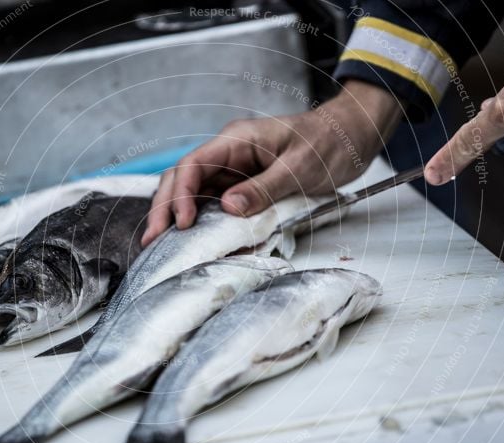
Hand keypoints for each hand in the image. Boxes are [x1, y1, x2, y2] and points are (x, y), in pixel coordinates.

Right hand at [141, 80, 403, 244]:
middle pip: (183, 179)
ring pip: (193, 193)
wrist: (350, 137)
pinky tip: (193, 241)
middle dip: (165, 208)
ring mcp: (234, 171)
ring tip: (161, 243)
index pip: (193, 164)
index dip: (180, 194)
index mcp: (237, 140)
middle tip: (153, 240)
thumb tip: (228, 208)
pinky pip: (215, 205)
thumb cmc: (328, 144)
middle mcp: (229, 154)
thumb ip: (264, 187)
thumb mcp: (300, 167)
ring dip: (177, 217)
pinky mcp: (244, 186)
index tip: (181, 223)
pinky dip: (202, 223)